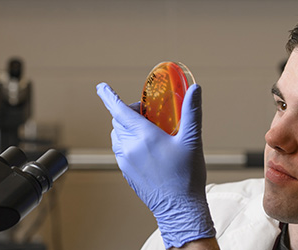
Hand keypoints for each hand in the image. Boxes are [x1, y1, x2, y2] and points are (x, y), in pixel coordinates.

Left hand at [96, 82, 214, 247]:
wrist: (180, 209)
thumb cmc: (187, 176)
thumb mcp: (192, 140)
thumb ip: (192, 112)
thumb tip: (196, 88)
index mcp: (144, 137)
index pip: (119, 110)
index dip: (109, 96)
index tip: (101, 87)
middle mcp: (130, 148)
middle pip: (118, 121)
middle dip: (128, 112)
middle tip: (148, 113)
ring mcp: (125, 162)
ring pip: (117, 135)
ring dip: (126, 127)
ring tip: (148, 130)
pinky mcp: (126, 173)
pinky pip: (120, 150)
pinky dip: (128, 142)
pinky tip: (146, 148)